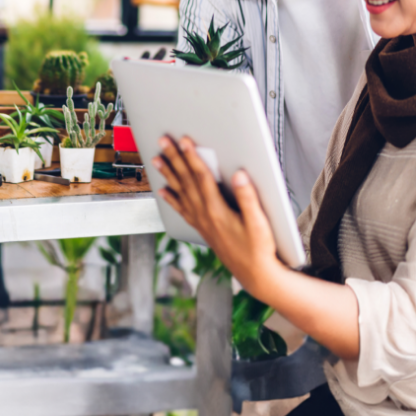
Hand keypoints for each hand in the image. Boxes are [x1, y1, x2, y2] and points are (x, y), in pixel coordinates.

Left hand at [154, 135, 280, 297]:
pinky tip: (164, 191)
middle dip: (174, 158)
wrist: (254, 275)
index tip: (184, 141)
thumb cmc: (259, 249)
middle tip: (163, 141)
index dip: (192, 157)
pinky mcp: (202, 228)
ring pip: (180, 192)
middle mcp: (204, 215)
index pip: (201, 177)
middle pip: (186, 181)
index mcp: (217, 210)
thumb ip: (248, 198)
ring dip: (168, 174)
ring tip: (156, 160)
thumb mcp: (259, 223)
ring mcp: (201, 222)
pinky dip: (171, 198)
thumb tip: (240, 175)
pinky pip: (181, 209)